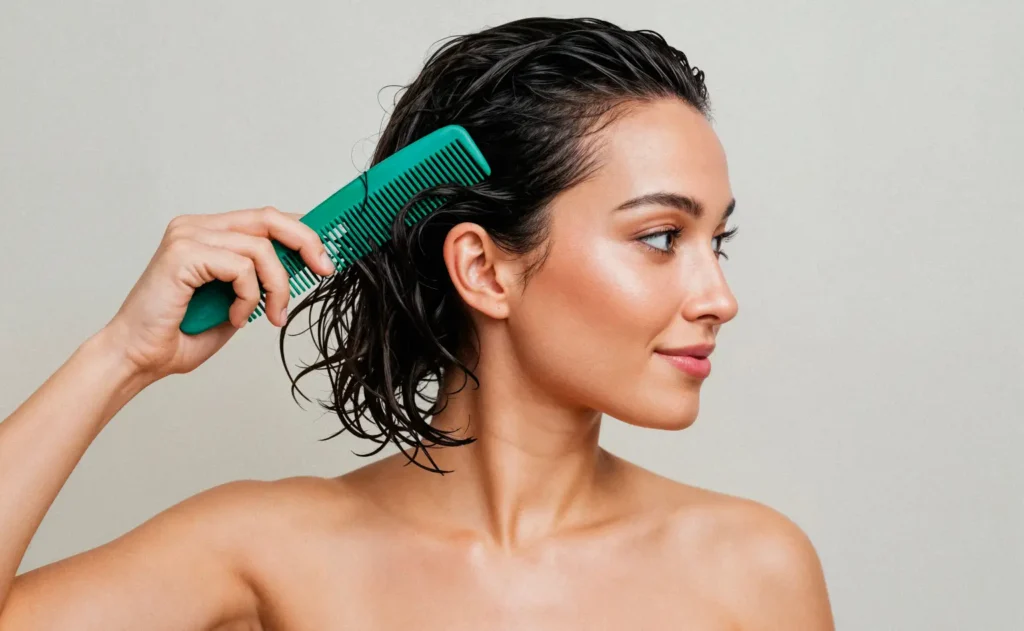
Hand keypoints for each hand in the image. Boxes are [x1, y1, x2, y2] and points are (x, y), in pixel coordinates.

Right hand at [98, 206, 335, 380]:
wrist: (138, 357)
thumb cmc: (181, 334)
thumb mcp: (238, 302)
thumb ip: (262, 280)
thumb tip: (304, 265)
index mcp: (208, 233)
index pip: (266, 219)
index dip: (302, 232)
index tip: (327, 256)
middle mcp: (197, 226)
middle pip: (269, 218)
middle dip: (306, 242)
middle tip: (324, 270)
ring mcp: (188, 235)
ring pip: (261, 248)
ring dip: (277, 287)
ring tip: (270, 315)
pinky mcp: (183, 252)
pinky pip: (241, 268)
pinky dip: (249, 297)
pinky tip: (234, 317)